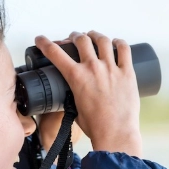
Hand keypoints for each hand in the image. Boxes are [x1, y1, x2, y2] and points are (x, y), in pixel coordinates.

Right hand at [34, 31, 141, 156]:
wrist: (115, 133)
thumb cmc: (96, 126)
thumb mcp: (75, 107)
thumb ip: (73, 95)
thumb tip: (73, 92)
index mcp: (76, 77)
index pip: (55, 53)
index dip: (44, 43)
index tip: (41, 39)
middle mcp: (93, 68)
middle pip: (81, 40)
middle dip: (75, 37)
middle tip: (74, 38)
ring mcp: (111, 68)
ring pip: (102, 40)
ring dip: (95, 35)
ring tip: (93, 36)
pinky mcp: (127, 73)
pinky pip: (124, 49)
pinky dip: (119, 43)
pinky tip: (116, 43)